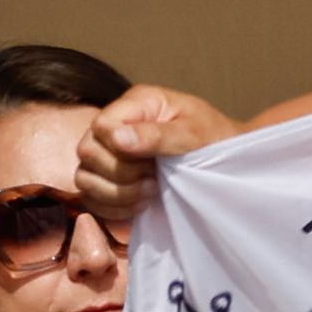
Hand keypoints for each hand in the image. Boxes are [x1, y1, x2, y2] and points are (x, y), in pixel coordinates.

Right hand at [76, 83, 240, 216]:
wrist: (226, 162)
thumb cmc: (215, 139)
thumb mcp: (195, 132)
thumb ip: (158, 134)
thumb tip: (118, 138)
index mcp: (138, 103)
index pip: (101, 124)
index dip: (117, 146)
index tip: (150, 160)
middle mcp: (115, 125)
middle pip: (87, 152)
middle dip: (122, 173)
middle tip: (156, 176)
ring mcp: (108, 153)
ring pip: (84, 178)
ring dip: (119, 193)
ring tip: (153, 189)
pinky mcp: (108, 180)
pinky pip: (91, 199)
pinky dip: (115, 208)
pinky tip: (143, 203)